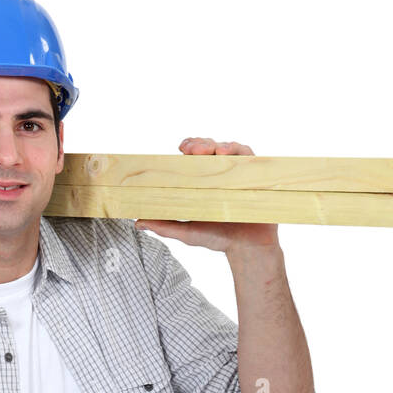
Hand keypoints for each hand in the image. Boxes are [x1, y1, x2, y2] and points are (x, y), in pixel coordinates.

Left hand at [134, 137, 279, 254]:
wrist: (247, 249)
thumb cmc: (218, 239)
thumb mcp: (187, 231)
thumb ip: (164, 226)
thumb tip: (137, 223)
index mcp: (204, 181)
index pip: (194, 157)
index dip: (189, 147)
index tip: (181, 148)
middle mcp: (221, 174)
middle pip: (209, 148)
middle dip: (200, 144)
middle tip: (192, 150)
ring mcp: (238, 174)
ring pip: (227, 148)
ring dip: (216, 144)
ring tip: (209, 150)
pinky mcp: (254, 176)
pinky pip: (247, 155)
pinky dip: (237, 150)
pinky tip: (225, 154)